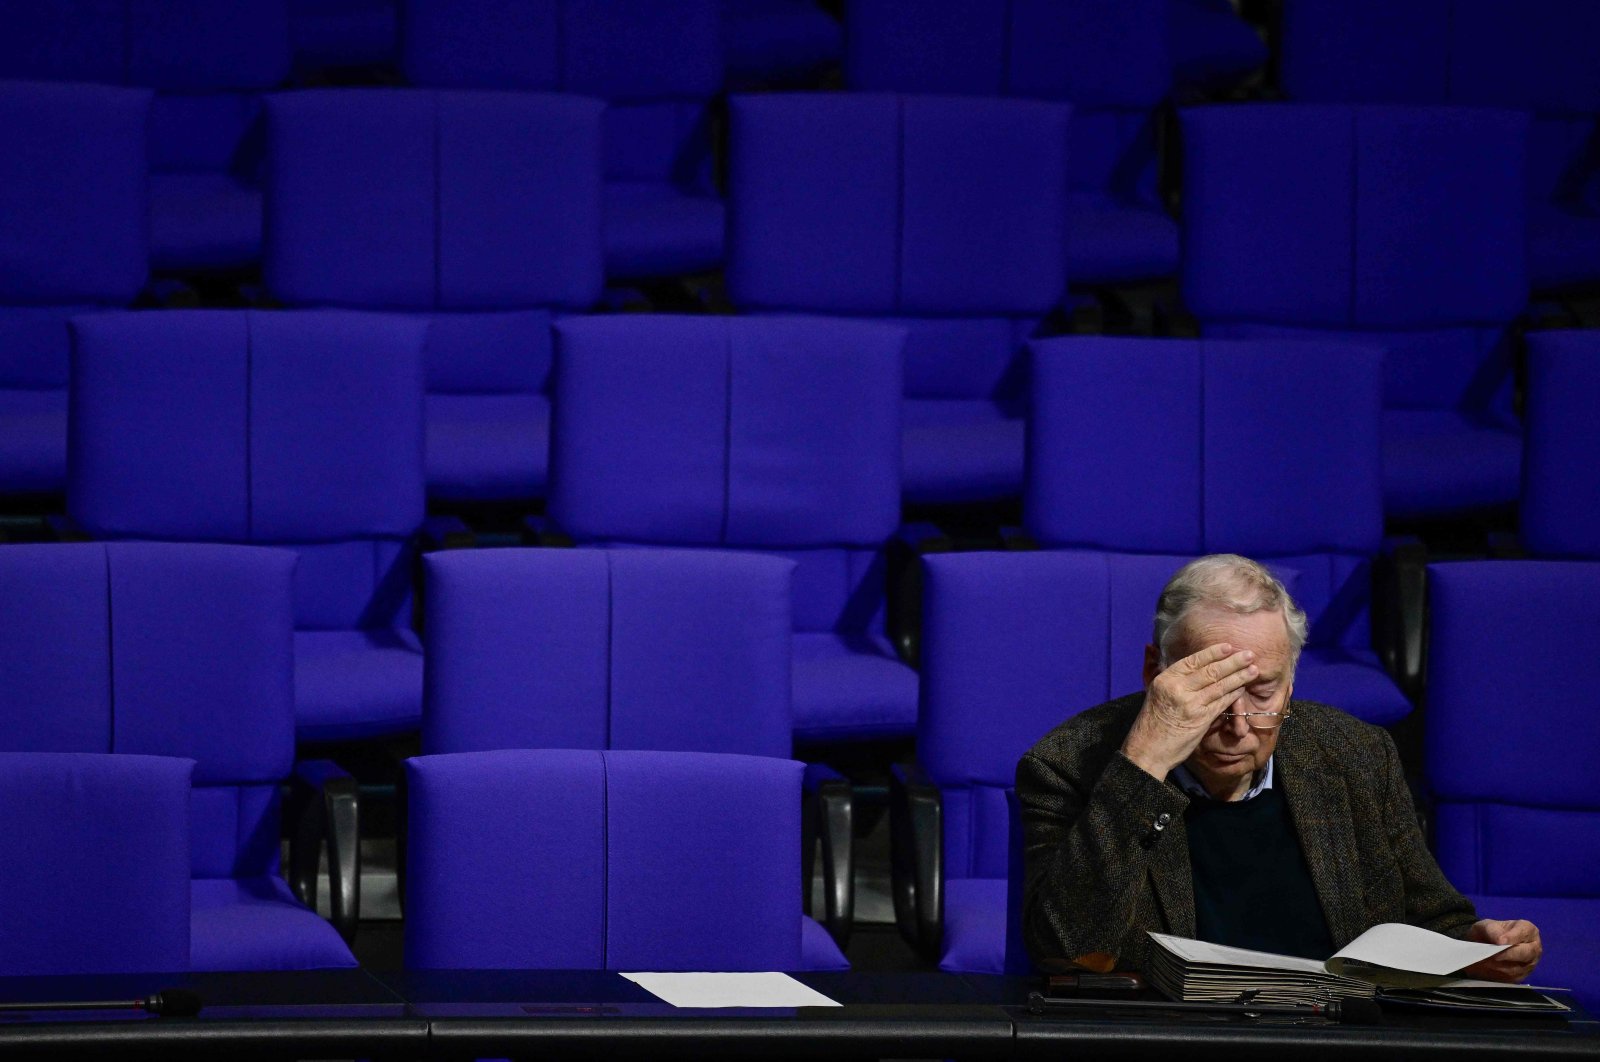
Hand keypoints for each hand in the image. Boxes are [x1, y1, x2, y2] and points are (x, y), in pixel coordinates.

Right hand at [1120, 643, 1257, 780]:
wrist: (1148, 749)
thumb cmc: (1152, 721)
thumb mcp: (1155, 693)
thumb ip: (1172, 679)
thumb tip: (1189, 665)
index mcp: (1165, 679)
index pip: (1193, 661)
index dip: (1212, 652)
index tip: (1228, 646)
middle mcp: (1178, 689)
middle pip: (1210, 671)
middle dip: (1232, 662)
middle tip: (1249, 654)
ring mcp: (1190, 704)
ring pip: (1219, 686)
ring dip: (1239, 677)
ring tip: (1253, 670)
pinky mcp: (1200, 719)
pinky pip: (1221, 703)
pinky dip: (1233, 695)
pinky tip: (1243, 689)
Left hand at [1461, 919, 1541, 982]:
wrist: (1484, 944)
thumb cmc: (1489, 932)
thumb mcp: (1487, 925)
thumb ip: (1493, 930)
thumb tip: (1500, 941)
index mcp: (1528, 930)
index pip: (1524, 933)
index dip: (1512, 937)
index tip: (1500, 941)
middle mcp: (1533, 948)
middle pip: (1526, 953)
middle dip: (1507, 954)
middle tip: (1492, 954)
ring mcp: (1529, 964)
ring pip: (1518, 968)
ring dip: (1499, 966)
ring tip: (1484, 961)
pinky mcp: (1521, 977)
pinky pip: (1510, 978)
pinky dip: (1497, 974)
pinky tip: (1486, 968)